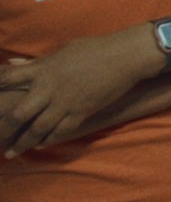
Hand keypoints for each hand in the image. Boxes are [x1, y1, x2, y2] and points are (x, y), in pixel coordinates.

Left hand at [0, 27, 157, 155]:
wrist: (126, 57)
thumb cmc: (95, 48)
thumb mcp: (63, 51)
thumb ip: (37, 62)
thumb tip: (13, 64)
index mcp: (43, 69)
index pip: (8, 78)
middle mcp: (49, 88)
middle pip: (18, 114)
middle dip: (5, 127)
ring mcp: (66, 102)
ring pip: (38, 129)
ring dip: (23, 142)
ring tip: (13, 152)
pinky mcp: (82, 112)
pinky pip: (61, 131)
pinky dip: (49, 140)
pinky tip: (41, 145)